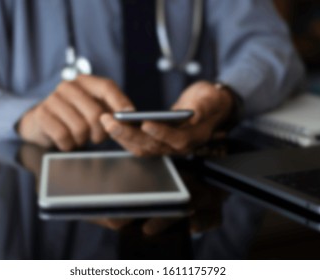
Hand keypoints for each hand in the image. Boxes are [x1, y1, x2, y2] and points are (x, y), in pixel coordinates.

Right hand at [18, 75, 133, 150]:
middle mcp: (68, 86)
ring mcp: (53, 99)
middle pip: (96, 113)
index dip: (120, 103)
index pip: (107, 87)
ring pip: (80, 127)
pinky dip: (69, 144)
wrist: (43, 123)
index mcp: (85, 82)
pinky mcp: (42, 114)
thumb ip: (113, 111)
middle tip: (97, 137)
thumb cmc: (76, 117)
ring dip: (83, 139)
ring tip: (80, 136)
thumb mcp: (96, 111)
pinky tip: (67, 140)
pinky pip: (64, 136)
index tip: (130, 116)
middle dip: (101, 132)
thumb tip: (130, 115)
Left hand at [101, 81, 233, 155]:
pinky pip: (138, 143)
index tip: (145, 123)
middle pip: (152, 146)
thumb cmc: (211, 101)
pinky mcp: (157, 142)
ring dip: (122, 135)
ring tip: (106, 121)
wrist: (208, 107)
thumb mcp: (213, 99)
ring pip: (141, 147)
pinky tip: (112, 124)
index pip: (176, 140)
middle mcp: (179, 146)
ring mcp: (166, 145)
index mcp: (195, 137)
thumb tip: (195, 114)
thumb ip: (205, 107)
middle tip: (110, 122)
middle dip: (129, 134)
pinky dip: (124, 135)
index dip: (161, 133)